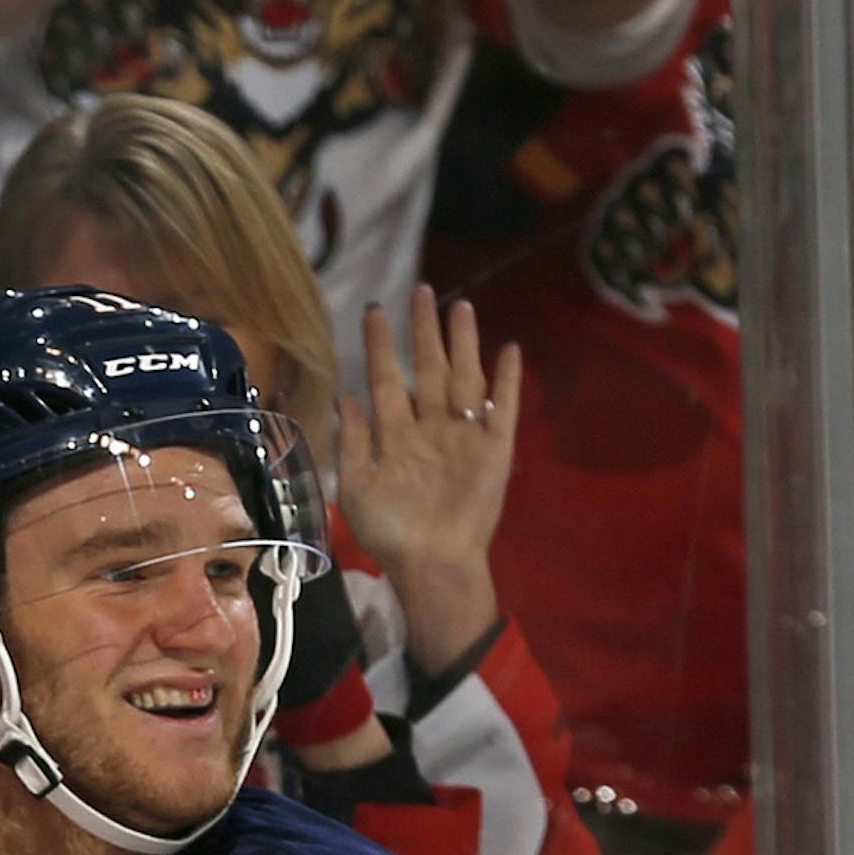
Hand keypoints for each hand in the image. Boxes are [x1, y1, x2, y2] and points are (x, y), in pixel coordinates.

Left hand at [336, 287, 520, 678]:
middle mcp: (430, 428)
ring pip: (464, 378)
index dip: (381, 346)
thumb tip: (345, 397)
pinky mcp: (494, 449)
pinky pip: (502, 408)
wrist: (432, 564)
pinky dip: (506, 381)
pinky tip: (508, 351)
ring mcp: (463, 436)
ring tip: (460, 307)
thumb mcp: (357, 489)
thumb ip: (353, 443)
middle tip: (421, 290)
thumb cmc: (391, 534)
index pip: (387, 379)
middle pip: (429, 368)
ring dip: (463, 343)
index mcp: (396, 435)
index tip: (373, 311)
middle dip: (424, 331)